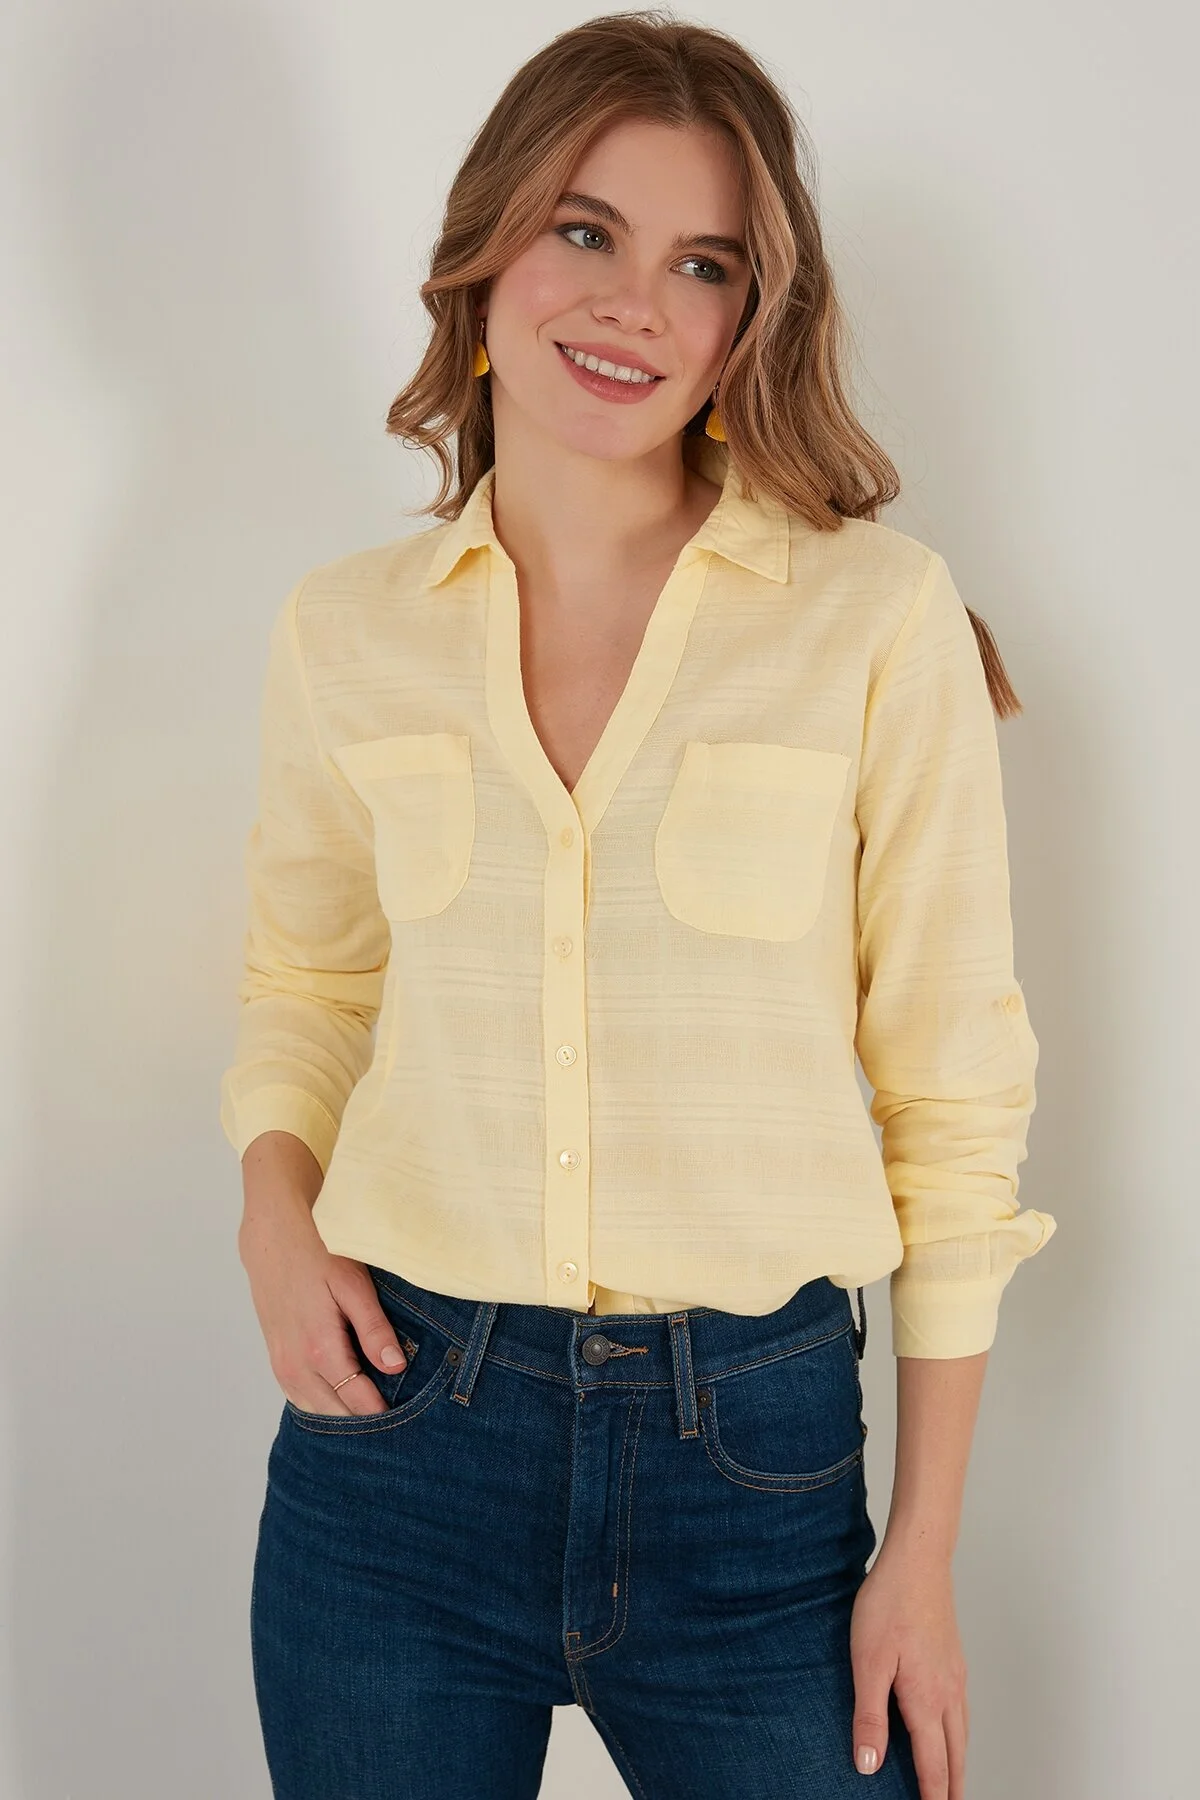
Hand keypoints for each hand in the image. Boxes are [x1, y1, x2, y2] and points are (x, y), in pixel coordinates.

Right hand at [239, 1206, 408, 1417]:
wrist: (273, 1239)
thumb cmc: (319, 1254)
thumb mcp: (354, 1285)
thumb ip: (374, 1329)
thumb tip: (396, 1367)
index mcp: (320, 1350)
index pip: (359, 1402)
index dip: (386, 1415)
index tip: (412, 1419)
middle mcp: (296, 1367)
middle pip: (338, 1416)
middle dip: (367, 1421)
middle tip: (401, 1419)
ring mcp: (282, 1367)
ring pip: (317, 1412)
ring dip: (344, 1416)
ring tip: (377, 1410)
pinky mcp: (276, 1362)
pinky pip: (302, 1399)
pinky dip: (325, 1404)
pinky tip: (346, 1397)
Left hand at [849, 1543, 968, 1798]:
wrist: (918, 1560)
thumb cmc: (889, 1605)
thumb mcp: (868, 1662)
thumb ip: (869, 1717)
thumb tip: (870, 1766)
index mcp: (927, 1700)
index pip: (933, 1765)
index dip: (932, 1797)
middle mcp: (949, 1693)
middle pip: (955, 1755)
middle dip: (952, 1788)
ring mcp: (955, 1675)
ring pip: (962, 1733)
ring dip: (958, 1764)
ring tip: (952, 1783)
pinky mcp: (954, 1659)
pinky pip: (961, 1710)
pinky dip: (958, 1735)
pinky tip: (950, 1729)